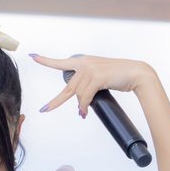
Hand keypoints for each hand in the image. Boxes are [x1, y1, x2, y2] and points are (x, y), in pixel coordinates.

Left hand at [29, 53, 153, 115]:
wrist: (136, 73)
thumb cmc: (119, 77)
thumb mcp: (99, 79)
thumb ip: (87, 86)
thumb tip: (80, 104)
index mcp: (84, 61)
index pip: (62, 63)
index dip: (46, 61)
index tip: (33, 57)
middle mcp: (85, 63)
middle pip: (67, 88)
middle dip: (55, 102)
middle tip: (44, 110)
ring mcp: (90, 69)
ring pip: (78, 95)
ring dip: (81, 107)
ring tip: (83, 114)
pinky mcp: (96, 76)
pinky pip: (85, 97)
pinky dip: (84, 107)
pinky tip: (84, 113)